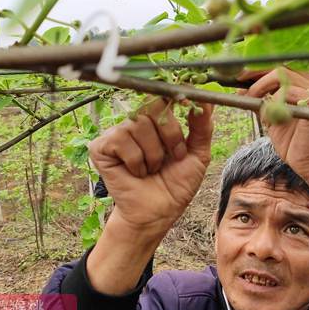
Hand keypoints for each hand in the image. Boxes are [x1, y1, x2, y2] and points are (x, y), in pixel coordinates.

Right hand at [88, 97, 213, 232]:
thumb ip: (202, 126)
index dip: (176, 100)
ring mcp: (117, 133)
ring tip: (153, 169)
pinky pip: (121, 140)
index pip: (165, 96)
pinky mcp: (101, 147)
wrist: (158, 213)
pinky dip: (136, 161)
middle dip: (171, 135)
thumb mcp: (198, 154)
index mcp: (157, 121)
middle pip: (153, 106)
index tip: (187, 105)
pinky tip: (136, 173)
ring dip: (154, 154)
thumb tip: (207, 100)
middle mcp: (136, 123)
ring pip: (138, 124)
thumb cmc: (175, 185)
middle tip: (174, 157)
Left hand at [239, 68, 308, 224]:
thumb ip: (261, 102)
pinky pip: (289, 92)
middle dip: (256, 74)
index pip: (280, 67)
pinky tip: (269, 115)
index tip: (239, 76)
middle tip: (240, 86)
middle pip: (281, 66)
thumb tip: (242, 90)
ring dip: (262, 86)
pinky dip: (274, 102)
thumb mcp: (271, 117)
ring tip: (252, 100)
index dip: (258, 69)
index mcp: (306, 85)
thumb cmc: (293, 142)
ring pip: (283, 74)